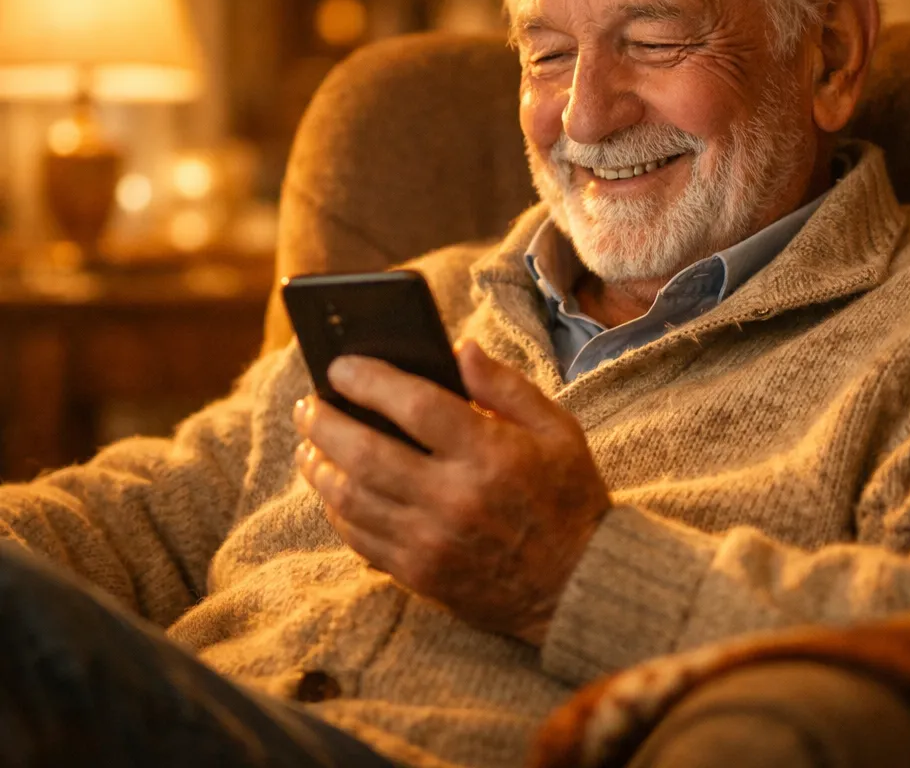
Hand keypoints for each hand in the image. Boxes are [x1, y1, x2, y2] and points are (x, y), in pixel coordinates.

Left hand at [293, 339, 610, 645]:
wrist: (577, 585)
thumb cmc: (567, 495)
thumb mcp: (555, 428)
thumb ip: (505, 385)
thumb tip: (459, 348)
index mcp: (490, 454)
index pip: (415, 405)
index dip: (370, 381)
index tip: (340, 366)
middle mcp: (454, 498)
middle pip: (366, 452)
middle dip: (326, 421)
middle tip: (308, 403)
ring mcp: (431, 541)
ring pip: (351, 498)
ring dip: (319, 466)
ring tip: (308, 442)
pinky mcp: (419, 574)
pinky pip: (359, 538)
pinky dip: (336, 509)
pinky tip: (331, 487)